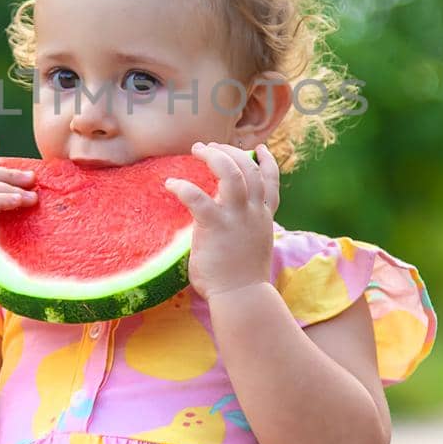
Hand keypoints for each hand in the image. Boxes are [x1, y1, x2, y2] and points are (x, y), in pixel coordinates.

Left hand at [164, 141, 280, 303]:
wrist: (242, 297)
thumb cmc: (241, 279)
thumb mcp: (251, 246)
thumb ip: (243, 230)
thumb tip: (227, 226)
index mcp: (263, 217)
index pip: (271, 182)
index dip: (266, 162)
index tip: (258, 149)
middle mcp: (254, 212)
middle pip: (249, 169)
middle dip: (230, 152)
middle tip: (211, 146)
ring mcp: (237, 217)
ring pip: (232, 173)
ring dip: (214, 156)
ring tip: (198, 149)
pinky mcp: (216, 225)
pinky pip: (198, 197)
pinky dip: (183, 187)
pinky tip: (171, 183)